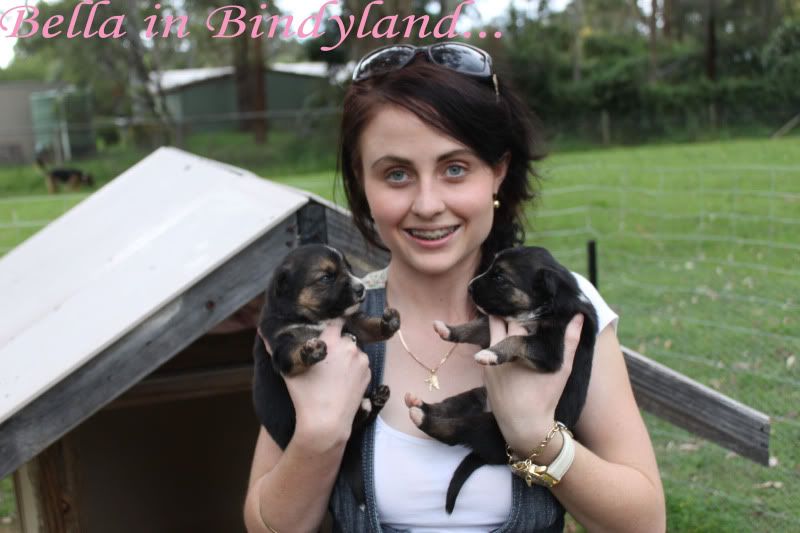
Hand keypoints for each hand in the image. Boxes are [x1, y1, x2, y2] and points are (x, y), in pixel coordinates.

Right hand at [278, 319, 371, 450]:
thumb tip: (263, 331)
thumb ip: (276, 348)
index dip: (329, 325)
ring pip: (354, 351)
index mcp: (332, 341)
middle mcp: (350, 346)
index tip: (324, 331)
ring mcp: (362, 361)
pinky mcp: (368, 374)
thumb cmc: (305, 396)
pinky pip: (360, 365)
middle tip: (325, 355)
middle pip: (344, 337)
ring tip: (332, 371)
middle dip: (336, 343)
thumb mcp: (288, 371)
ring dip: (346, 355)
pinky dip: (353, 368)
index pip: (335, 321)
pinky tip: (341, 380)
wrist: (327, 423)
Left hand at [482, 314, 583, 460]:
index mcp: (517, 347)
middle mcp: (497, 351)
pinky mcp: (484, 371)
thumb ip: (570, 341)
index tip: (527, 294)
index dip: (521, 303)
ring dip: (499, 324)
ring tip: (510, 314)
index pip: (515, 315)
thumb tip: (578, 316)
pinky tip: (504, 335)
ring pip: (491, 333)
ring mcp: (488, 361)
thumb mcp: (562, 369)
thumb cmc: (545, 397)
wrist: (523, 427)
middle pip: (498, 320)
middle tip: (516, 300)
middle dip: (506, 310)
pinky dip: (495, 340)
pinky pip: (488, 348)